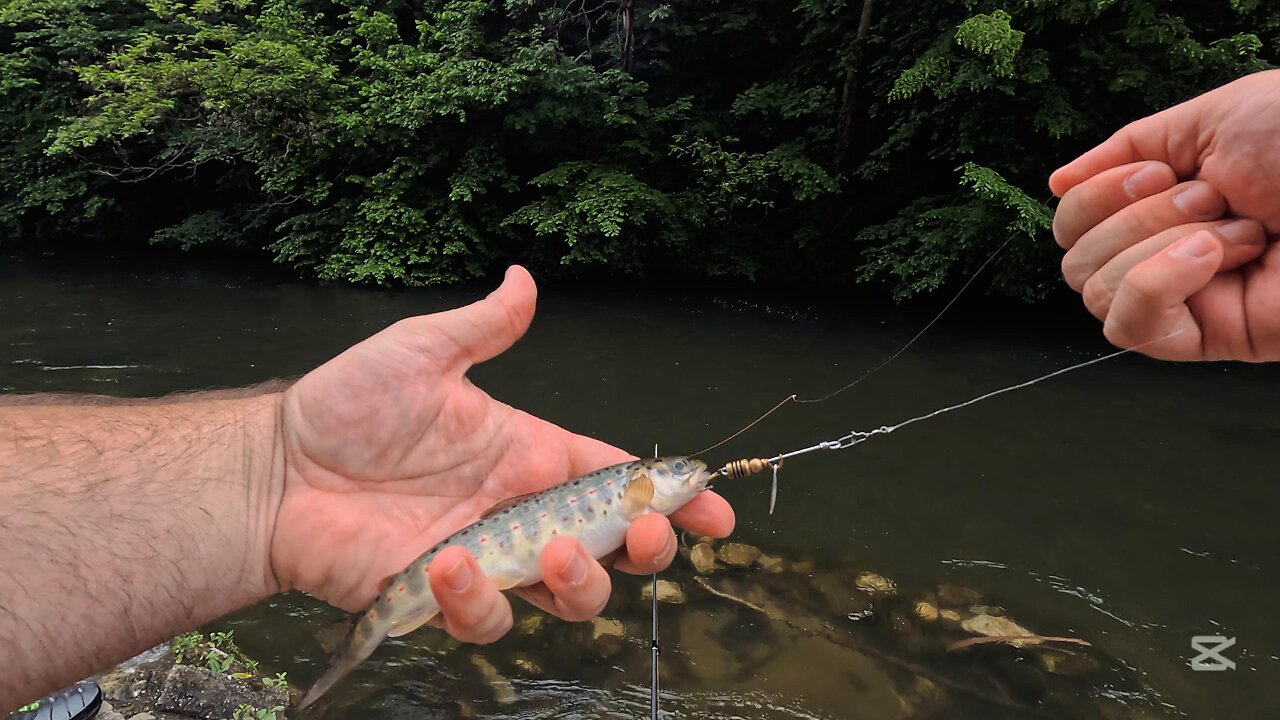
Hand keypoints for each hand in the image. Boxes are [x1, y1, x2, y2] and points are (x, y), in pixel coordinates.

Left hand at [268, 266, 733, 641]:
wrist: (277, 467)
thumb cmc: (348, 407)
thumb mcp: (423, 352)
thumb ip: (484, 327)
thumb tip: (524, 276)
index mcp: (531, 455)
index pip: (618, 480)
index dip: (672, 495)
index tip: (714, 505)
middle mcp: (521, 513)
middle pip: (612, 550)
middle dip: (647, 547)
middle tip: (645, 533)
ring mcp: (487, 561)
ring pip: (566, 597)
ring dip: (578, 583)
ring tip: (553, 551)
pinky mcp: (442, 599)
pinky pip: (486, 618)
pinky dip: (479, 600)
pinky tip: (447, 563)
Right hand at [1049, 70, 1279, 360]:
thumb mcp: (1208, 121)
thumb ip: (1125, 147)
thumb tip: (1055, 183)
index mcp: (1164, 207)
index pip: (1072, 223)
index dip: (1095, 196)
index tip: (1159, 172)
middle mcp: (1165, 256)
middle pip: (1074, 260)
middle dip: (1134, 217)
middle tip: (1210, 199)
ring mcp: (1185, 301)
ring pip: (1096, 292)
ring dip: (1158, 244)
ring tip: (1237, 229)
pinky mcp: (1207, 338)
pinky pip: (1130, 326)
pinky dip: (1157, 282)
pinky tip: (1212, 257)